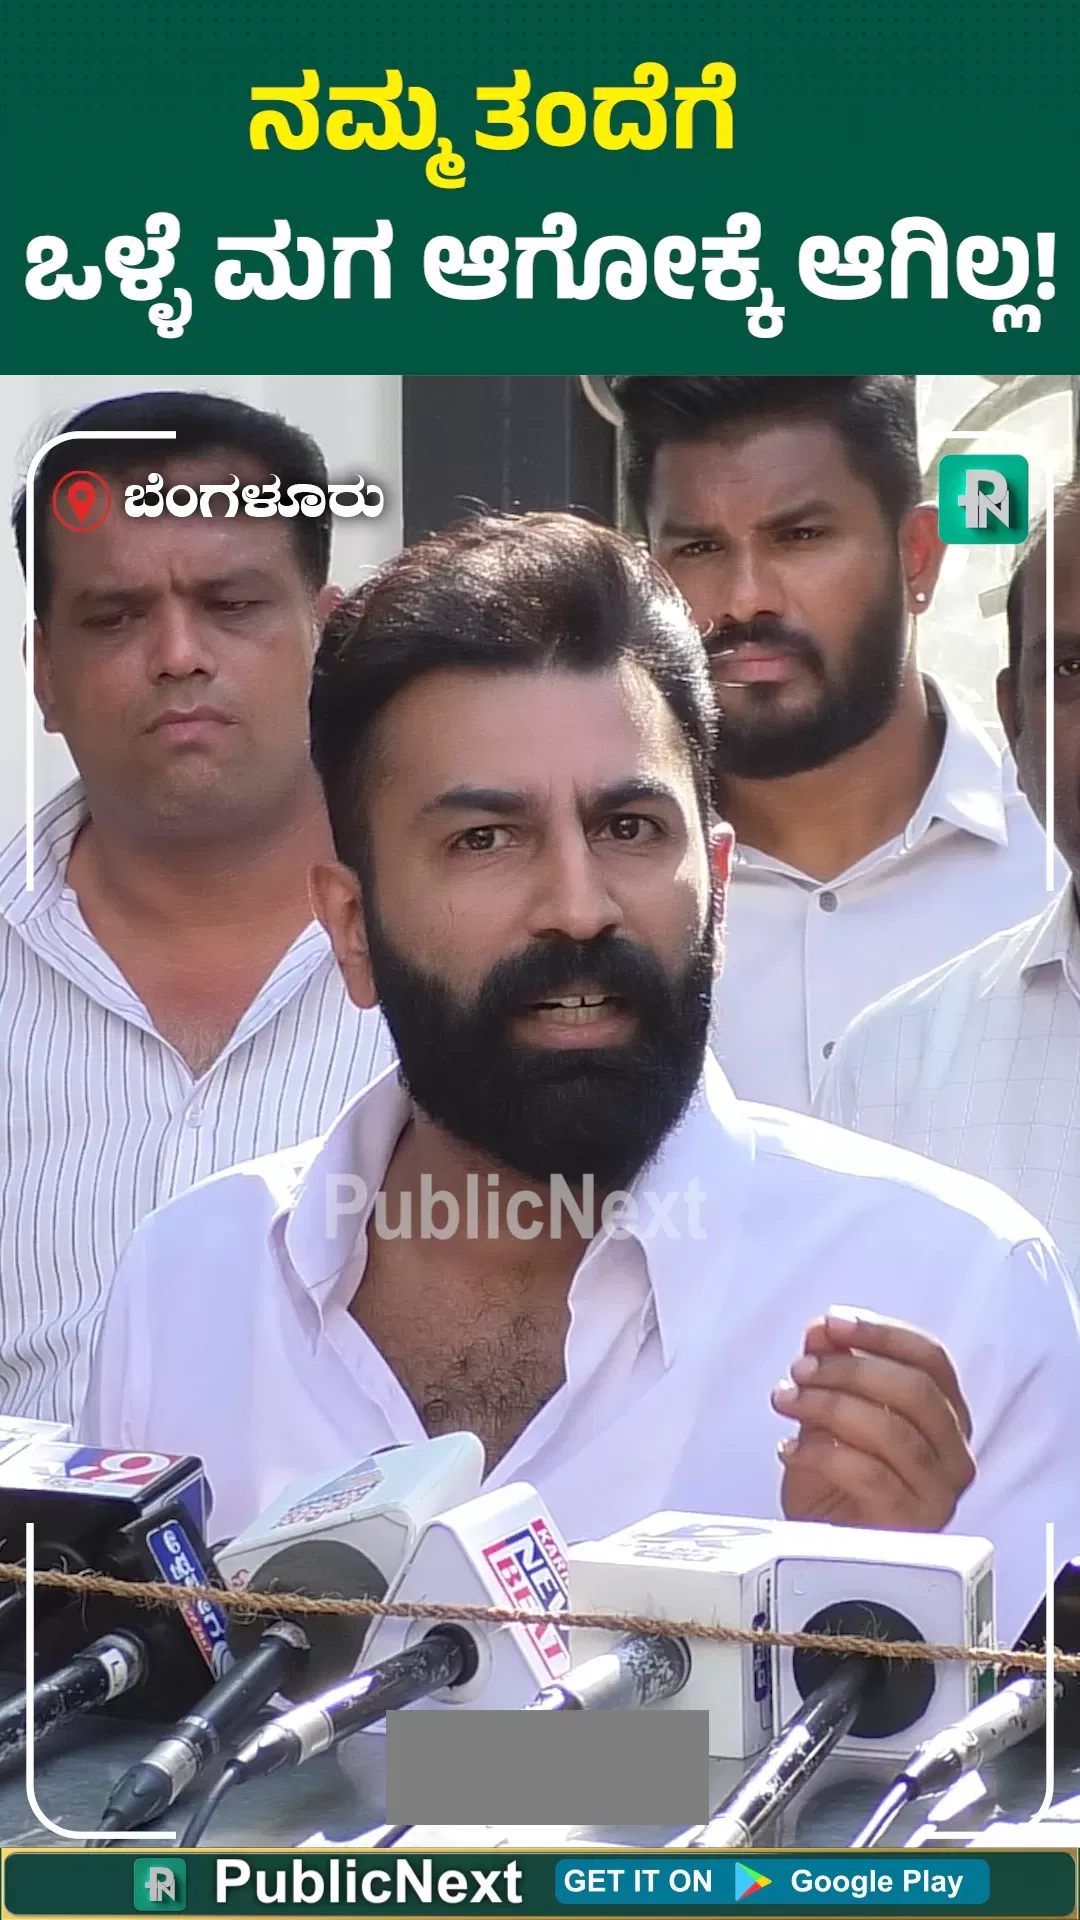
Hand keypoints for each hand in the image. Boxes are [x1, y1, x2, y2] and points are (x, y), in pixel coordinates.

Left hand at [771, 1307, 974, 1530]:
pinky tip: (788, 1447)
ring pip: (893, 1431)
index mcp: (946, 1418)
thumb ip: (830, 1370)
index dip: (881, 1333)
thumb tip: (821, 1329)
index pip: (930, 1359)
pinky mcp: (911, 1526)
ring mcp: (938, 1493)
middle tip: (801, 1367)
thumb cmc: (834, 1483)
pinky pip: (870, 1475)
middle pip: (916, 1391)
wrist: (823, 1552)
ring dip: (829, 1405)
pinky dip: (822, 1453)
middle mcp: (954, 1455)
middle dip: (850, 1368)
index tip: (832, 1322)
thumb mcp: (827, 1415)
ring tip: (785, 1399)